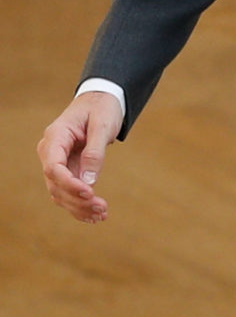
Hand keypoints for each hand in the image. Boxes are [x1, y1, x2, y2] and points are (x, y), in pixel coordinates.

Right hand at [38, 91, 121, 222]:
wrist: (101, 100)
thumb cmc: (102, 108)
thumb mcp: (102, 124)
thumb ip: (95, 151)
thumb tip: (89, 181)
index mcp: (55, 137)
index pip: (53, 167)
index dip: (69, 183)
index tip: (90, 193)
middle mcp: (51, 152)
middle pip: (56, 184)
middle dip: (77, 199)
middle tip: (102, 209)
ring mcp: (57, 162)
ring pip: (60, 192)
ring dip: (79, 207)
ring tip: (102, 215)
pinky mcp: (67, 169)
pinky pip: (68, 190)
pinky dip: (80, 204)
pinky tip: (94, 216)